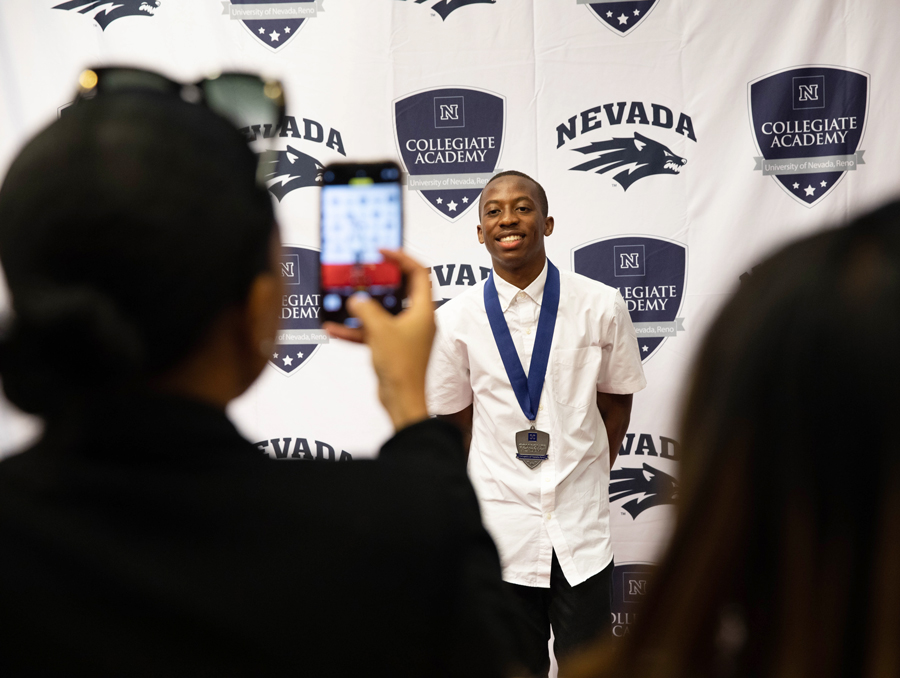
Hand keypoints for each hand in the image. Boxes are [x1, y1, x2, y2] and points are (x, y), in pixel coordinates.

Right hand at [324, 250, 433, 430]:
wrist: (401, 400)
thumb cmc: (401, 366)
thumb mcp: (379, 330)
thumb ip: (365, 309)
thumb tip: (355, 300)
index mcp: (423, 311)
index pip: (419, 273)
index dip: (402, 258)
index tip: (383, 250)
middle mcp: (417, 320)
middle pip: (401, 290)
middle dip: (380, 280)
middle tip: (364, 270)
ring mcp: (405, 334)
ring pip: (383, 312)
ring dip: (363, 306)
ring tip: (345, 296)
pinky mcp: (393, 348)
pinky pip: (373, 332)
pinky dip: (356, 330)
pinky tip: (333, 329)